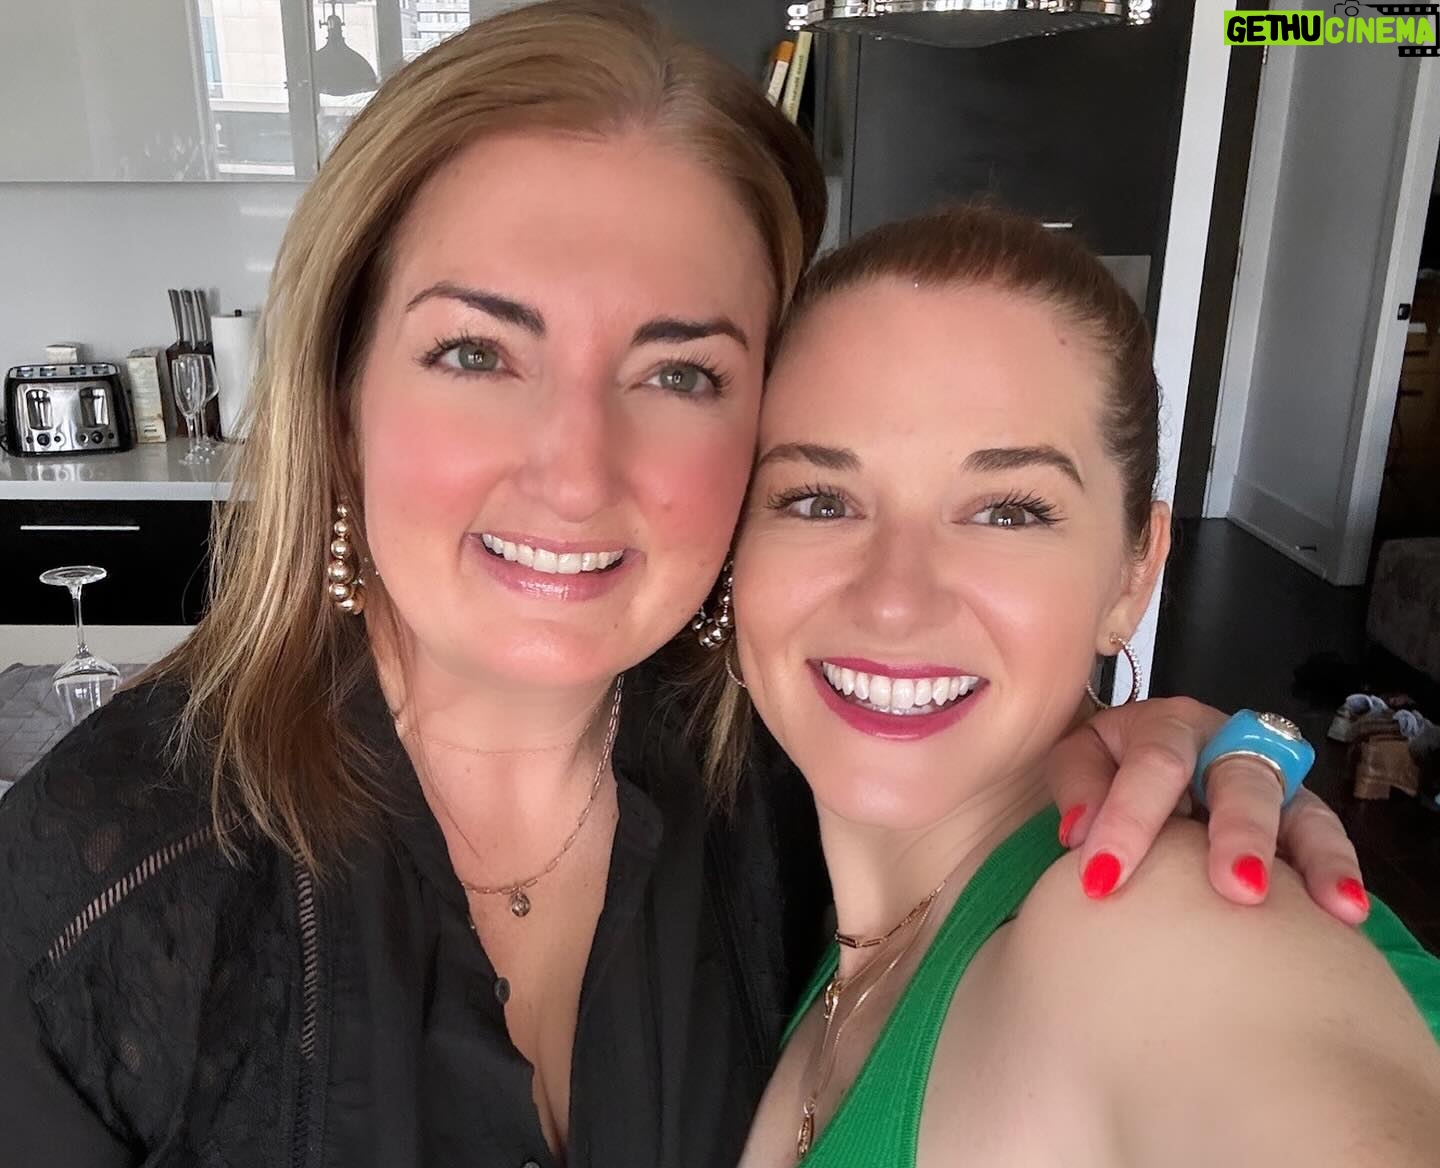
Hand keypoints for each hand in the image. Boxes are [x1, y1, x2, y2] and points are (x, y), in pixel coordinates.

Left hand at [1044, 697, 1368, 924]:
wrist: (1134, 756)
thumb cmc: (1108, 764)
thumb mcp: (1079, 758)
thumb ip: (1078, 784)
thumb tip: (1083, 831)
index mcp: (1167, 724)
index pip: (1154, 765)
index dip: (1129, 820)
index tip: (1102, 880)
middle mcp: (1227, 743)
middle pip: (1242, 781)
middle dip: (1242, 835)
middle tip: (1238, 890)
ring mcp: (1269, 778)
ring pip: (1301, 809)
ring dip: (1315, 858)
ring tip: (1332, 906)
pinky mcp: (1297, 814)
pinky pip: (1324, 837)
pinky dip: (1338, 872)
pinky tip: (1348, 913)